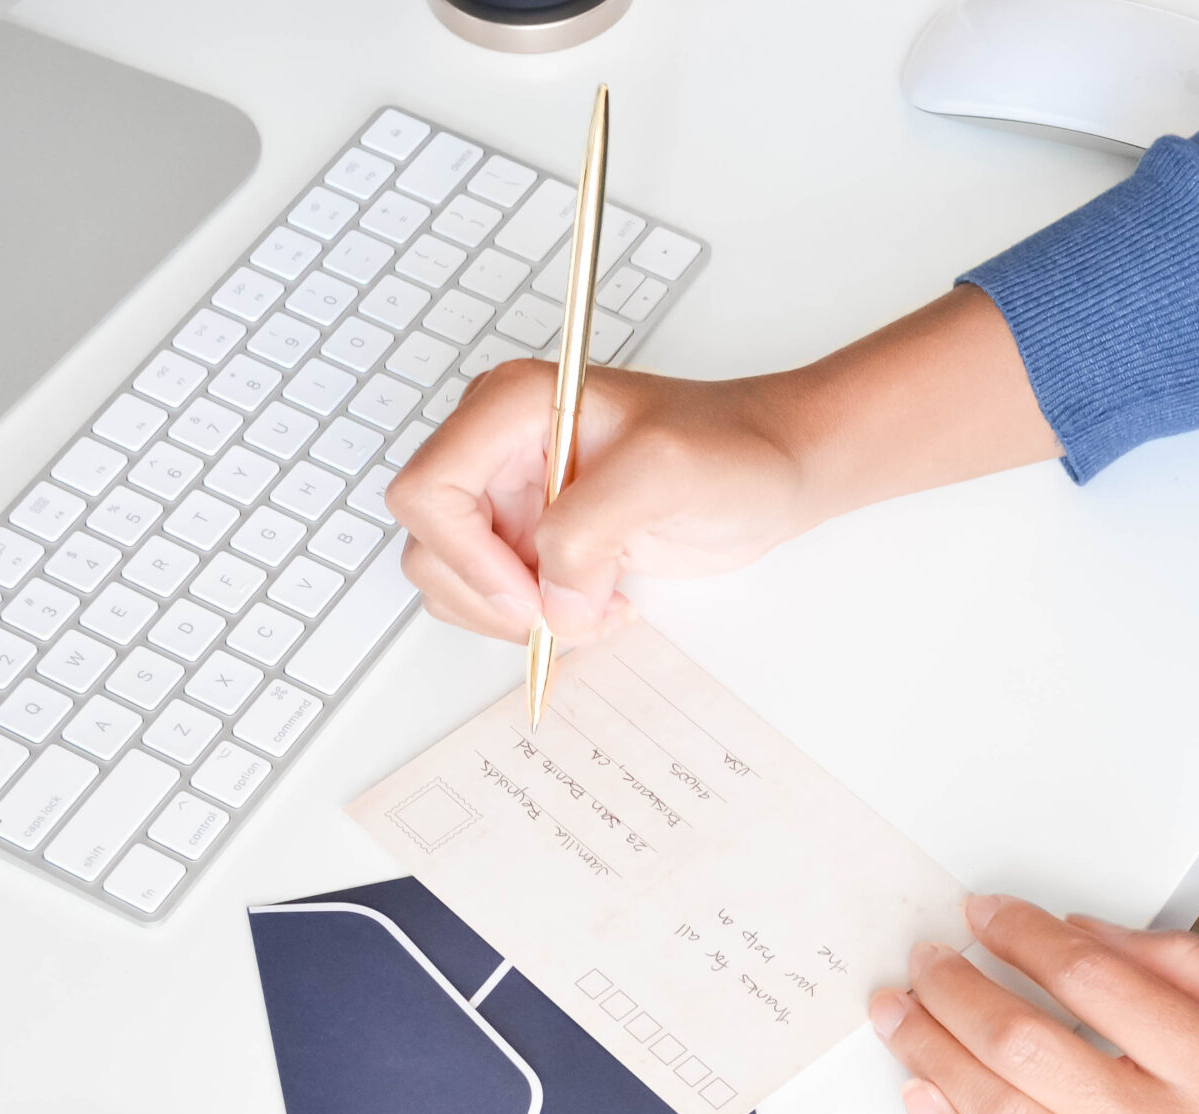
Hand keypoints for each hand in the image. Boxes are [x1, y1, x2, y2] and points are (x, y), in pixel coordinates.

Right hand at [388, 362, 823, 644]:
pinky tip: (597, 604)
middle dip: (492, 598)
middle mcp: (497, 450)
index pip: (427, 493)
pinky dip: (538, 622)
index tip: (532, 594)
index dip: (467, 558)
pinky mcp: (533, 541)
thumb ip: (590, 528)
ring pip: (453, 582)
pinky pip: (495, 600)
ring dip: (516, 617)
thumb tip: (552, 598)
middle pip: (430, 547)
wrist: (771, 469)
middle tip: (566, 608)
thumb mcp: (665, 472)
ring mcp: (512, 499)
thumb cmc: (732, 448)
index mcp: (510, 407)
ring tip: (592, 604)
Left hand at [870, 894, 1198, 1113]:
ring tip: (900, 1012)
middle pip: (1026, 1046)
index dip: (1022, 936)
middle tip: (926, 957)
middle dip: (956, 988)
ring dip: (934, 1054)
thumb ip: (1197, 973)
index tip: (987, 913)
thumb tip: (1091, 934)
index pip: (1092, 981)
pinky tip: (921, 1102)